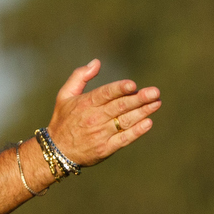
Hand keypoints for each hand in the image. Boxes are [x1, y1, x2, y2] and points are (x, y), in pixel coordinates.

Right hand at [45, 59, 160, 166]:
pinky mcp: (105, 149)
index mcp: (85, 104)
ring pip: (125, 121)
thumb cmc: (63, 120)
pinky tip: (148, 123)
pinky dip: (136, 132)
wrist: (57, 152)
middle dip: (139, 99)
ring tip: (157, 103)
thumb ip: (79, 76)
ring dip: (142, 112)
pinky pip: (123, 139)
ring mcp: (101, 134)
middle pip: (120, 107)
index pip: (105, 94)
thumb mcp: (64, 95)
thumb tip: (97, 62)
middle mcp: (94, 119)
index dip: (119, 89)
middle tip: (155, 92)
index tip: (133, 85)